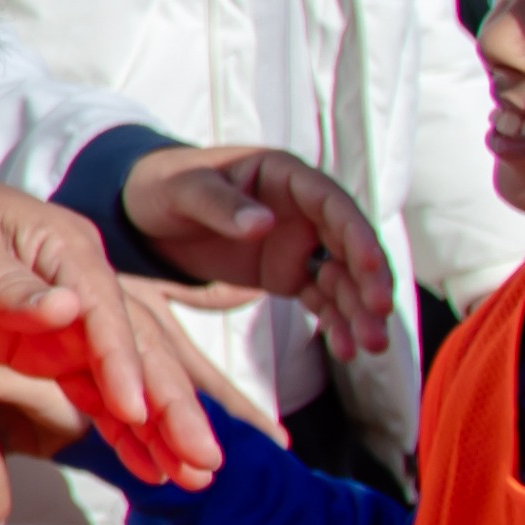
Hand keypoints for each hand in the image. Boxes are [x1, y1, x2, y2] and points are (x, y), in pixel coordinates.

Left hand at [0, 156, 224, 491]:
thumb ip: (9, 283)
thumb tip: (69, 309)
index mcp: (69, 250)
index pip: (107, 312)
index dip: (124, 363)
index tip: (135, 410)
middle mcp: (85, 287)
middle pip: (140, 349)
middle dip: (172, 406)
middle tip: (204, 460)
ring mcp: (72, 324)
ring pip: (129, 380)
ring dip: (162, 429)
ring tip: (193, 477)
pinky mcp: (50, 352)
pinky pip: (96, 394)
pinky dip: (124, 431)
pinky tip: (150, 467)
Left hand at [124, 144, 402, 364]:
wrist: (145, 213)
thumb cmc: (165, 185)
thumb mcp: (184, 190)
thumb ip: (220, 205)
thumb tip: (265, 223)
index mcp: (285, 175)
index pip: (332, 203)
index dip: (355, 234)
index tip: (368, 267)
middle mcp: (303, 209)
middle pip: (349, 245)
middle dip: (369, 280)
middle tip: (380, 316)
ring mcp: (299, 244)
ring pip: (342, 277)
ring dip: (360, 309)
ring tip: (371, 344)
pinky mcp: (288, 274)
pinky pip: (321, 299)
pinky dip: (335, 322)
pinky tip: (347, 349)